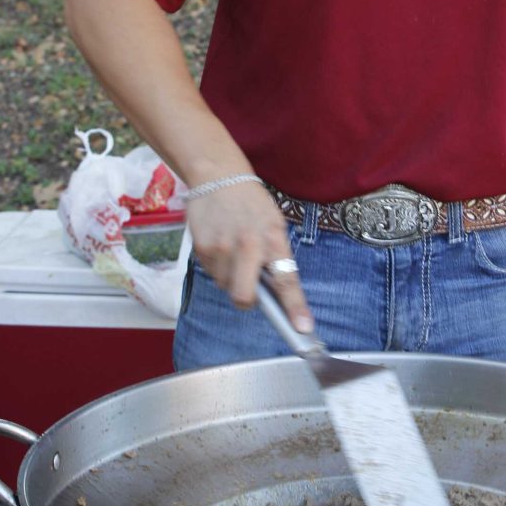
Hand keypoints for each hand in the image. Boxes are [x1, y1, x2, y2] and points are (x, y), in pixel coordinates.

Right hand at [185, 182, 313, 332]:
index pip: (287, 280)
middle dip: (247, 300)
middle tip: (250, 291)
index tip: (303, 328)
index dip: (295, 308)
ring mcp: (222, 248)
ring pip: (226, 287)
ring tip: (234, 252)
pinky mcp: (202, 248)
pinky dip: (218, 267)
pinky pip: (211, 273)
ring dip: (231, 278)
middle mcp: (248, 246)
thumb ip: (275, 256)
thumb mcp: (274, 224)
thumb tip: (276, 292)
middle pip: (245, 297)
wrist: (219, 177)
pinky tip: (221, 245)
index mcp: (273, 239)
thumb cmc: (252, 203)